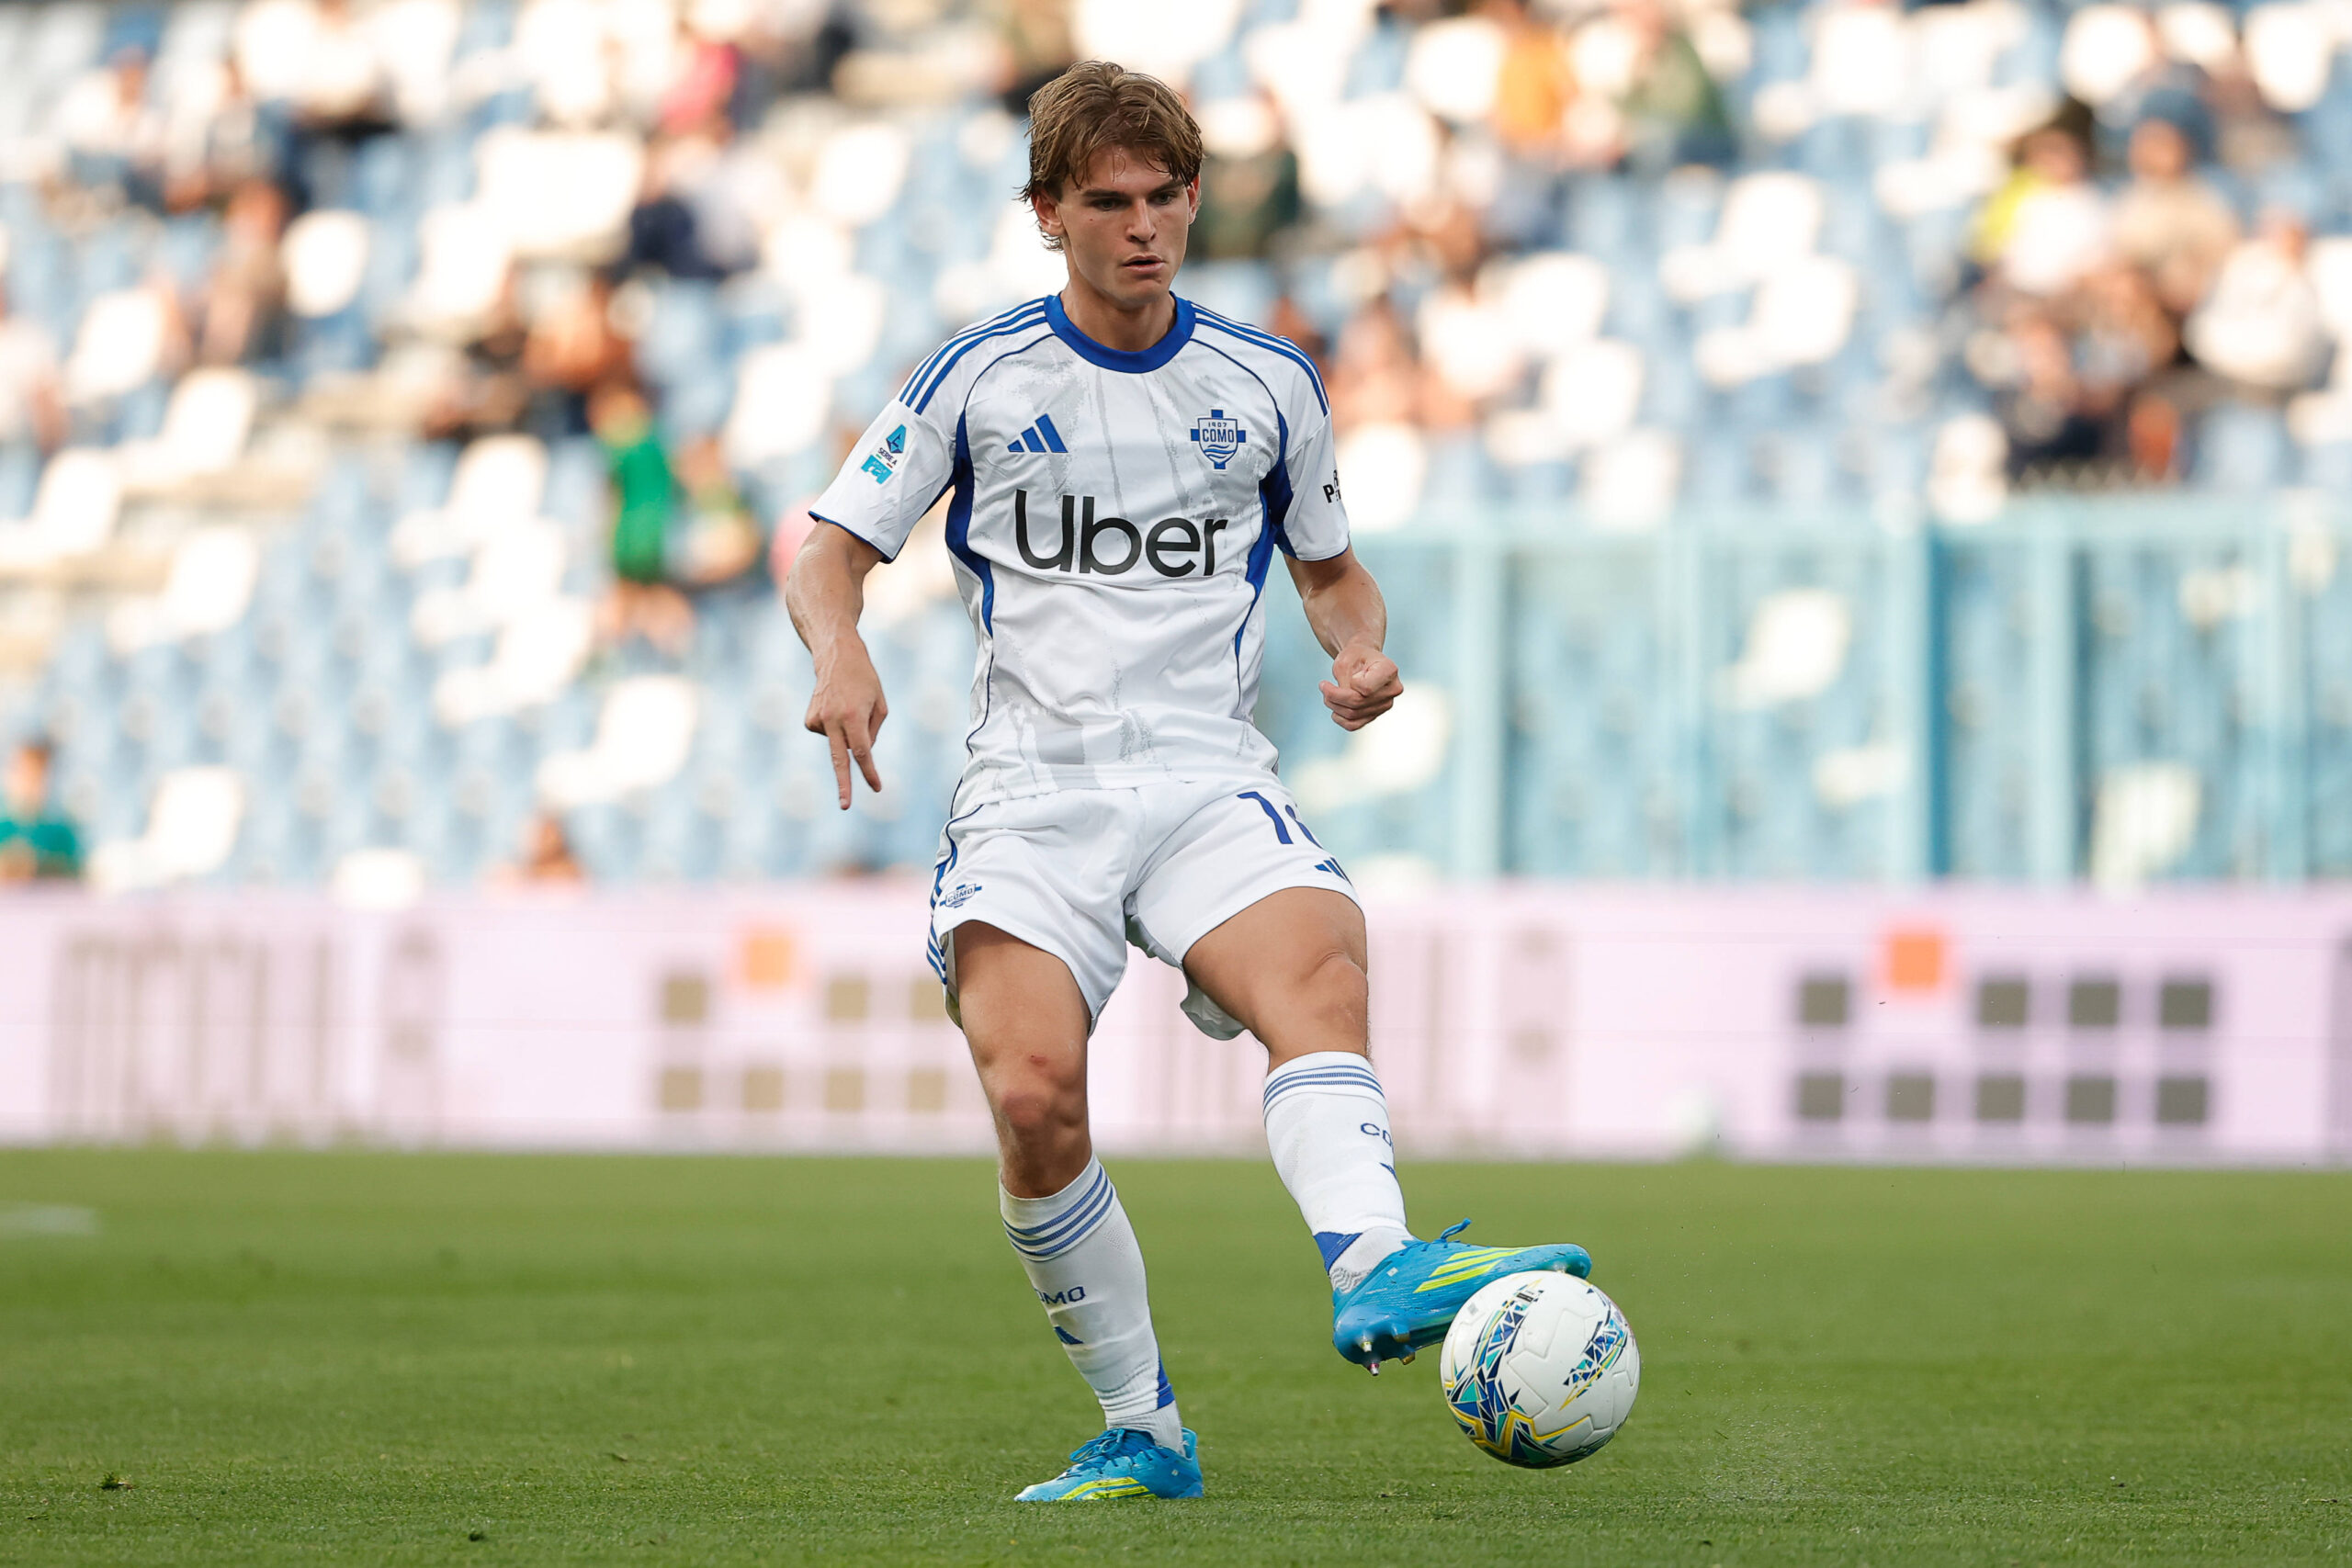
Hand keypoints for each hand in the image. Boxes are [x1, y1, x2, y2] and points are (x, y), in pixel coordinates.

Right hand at [804, 644, 888, 808]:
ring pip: (839, 743)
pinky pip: (829, 735)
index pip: (863, 751)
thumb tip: (860, 753)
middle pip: (839, 759)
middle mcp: (833, 719)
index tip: (877, 787)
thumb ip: (873, 732)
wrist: (835, 657)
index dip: (870, 772)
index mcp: (853, 716)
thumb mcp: (880, 703)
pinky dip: (836, 728)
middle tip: (845, 806)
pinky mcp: (809, 719)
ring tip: (848, 707)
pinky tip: (835, 710)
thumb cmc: (864, 680)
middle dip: (844, 784)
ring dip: (847, 733)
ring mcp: (818, 719)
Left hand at [1319, 638, 1401, 731]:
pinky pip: (1353, 725)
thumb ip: (1345, 681)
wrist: (1363, 661)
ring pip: (1353, 715)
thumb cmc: (1355, 657)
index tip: (1347, 672)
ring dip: (1334, 705)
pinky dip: (1339, 718)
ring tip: (1327, 693)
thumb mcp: (1345, 660)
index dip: (1349, 683)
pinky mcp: (1375, 715)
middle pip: (1357, 702)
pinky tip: (1335, 707)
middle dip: (1334, 696)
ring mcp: (1385, 704)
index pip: (1365, 688)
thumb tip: (1343, 703)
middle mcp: (1392, 689)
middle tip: (1323, 686)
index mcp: (1389, 670)